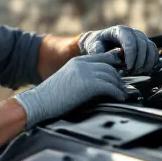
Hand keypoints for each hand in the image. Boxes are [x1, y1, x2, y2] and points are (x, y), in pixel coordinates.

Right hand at [13, 50, 128, 128]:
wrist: (39, 102)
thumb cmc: (50, 97)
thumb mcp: (67, 81)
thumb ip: (81, 78)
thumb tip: (95, 87)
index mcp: (77, 61)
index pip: (102, 58)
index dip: (113, 66)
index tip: (119, 76)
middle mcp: (82, 64)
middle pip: (109, 67)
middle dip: (118, 78)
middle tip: (123, 88)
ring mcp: (86, 72)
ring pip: (112, 76)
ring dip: (120, 86)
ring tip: (123, 94)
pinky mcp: (88, 84)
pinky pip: (110, 86)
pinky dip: (117, 93)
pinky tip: (120, 98)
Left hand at [77, 25, 157, 73]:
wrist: (100, 45)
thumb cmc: (96, 45)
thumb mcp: (93, 46)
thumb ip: (98, 51)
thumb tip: (106, 56)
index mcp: (119, 31)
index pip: (130, 41)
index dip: (131, 55)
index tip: (127, 67)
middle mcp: (132, 32)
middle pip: (142, 45)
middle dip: (139, 61)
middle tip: (131, 72)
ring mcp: (141, 37)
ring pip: (151, 48)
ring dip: (146, 63)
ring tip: (136, 72)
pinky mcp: (146, 45)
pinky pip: (154, 52)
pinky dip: (152, 63)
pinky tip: (144, 71)